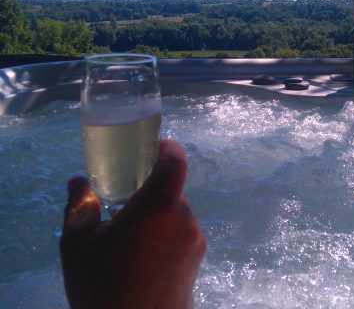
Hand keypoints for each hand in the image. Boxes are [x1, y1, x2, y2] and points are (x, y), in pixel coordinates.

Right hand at [60, 140, 205, 308]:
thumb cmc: (104, 285)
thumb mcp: (78, 246)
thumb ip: (80, 206)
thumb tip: (77, 182)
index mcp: (159, 205)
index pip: (175, 160)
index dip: (167, 147)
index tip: (152, 147)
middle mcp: (184, 217)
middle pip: (170, 191)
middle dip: (149, 194)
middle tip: (124, 208)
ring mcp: (195, 240)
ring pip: (175, 214)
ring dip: (156, 218)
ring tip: (129, 243)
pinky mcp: (198, 259)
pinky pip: (181, 235)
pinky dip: (164, 237)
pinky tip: (143, 260)